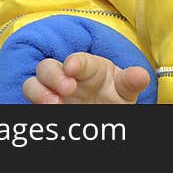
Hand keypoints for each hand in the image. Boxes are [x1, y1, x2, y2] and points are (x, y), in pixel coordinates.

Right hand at [22, 52, 150, 103]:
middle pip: (48, 66)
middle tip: (66, 89)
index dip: (73, 61)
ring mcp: (54, 92)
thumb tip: (142, 75)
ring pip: (33, 82)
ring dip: (38, 90)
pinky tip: (47, 112)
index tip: (72, 68)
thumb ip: (130, 82)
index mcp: (89, 67)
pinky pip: (30, 102)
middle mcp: (67, 77)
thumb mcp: (125, 91)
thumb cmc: (114, 97)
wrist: (106, 113)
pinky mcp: (46, 105)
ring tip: (53, 104)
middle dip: (52, 76)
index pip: (78, 59)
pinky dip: (34, 104)